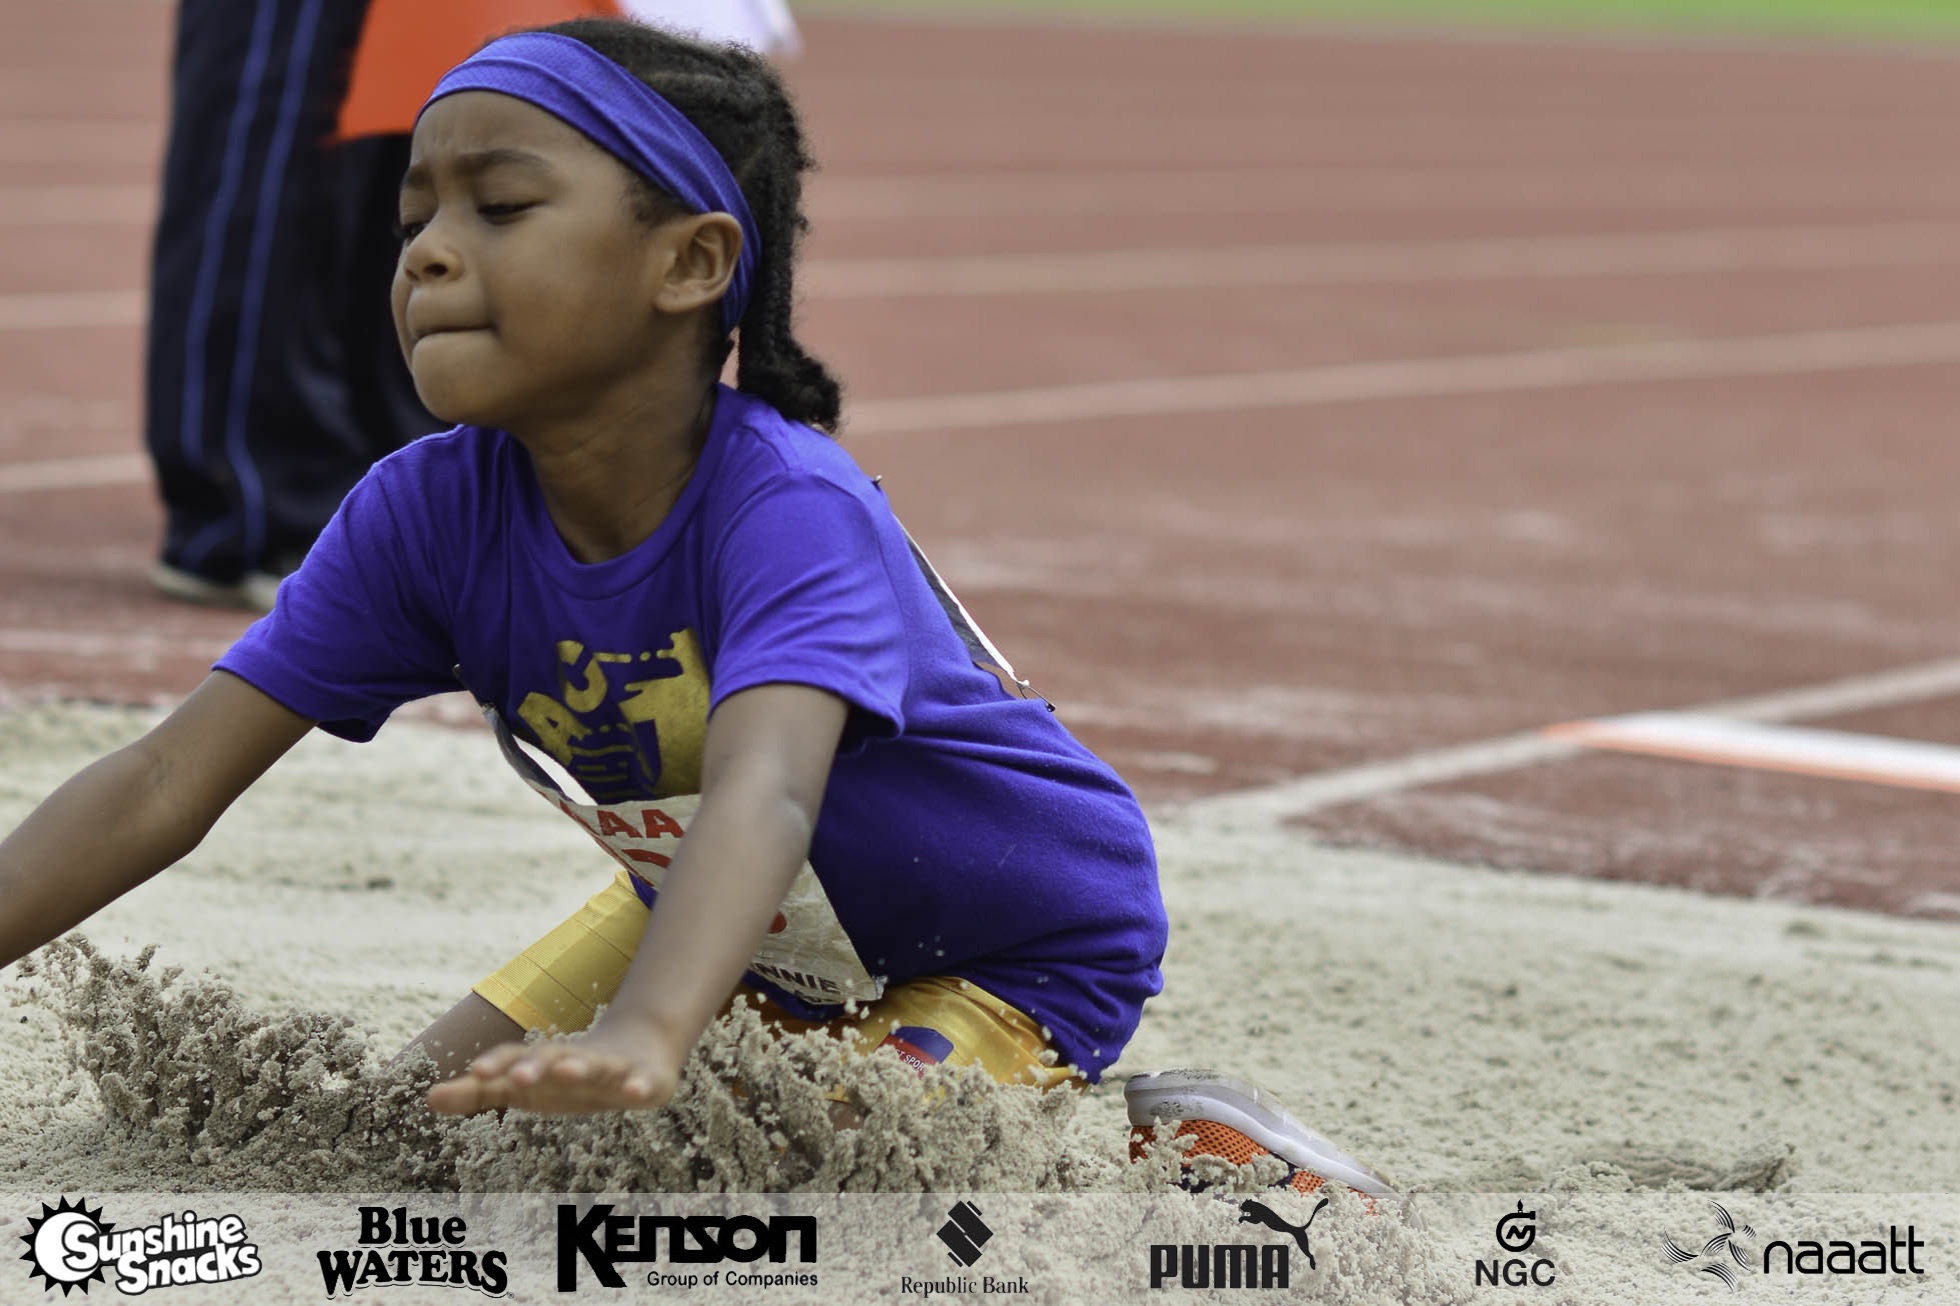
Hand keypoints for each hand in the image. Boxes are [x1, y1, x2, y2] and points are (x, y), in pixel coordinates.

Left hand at [425, 1021, 679, 1115]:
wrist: (640, 1051)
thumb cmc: (568, 1077)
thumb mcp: (524, 1086)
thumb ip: (478, 1093)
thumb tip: (428, 1098)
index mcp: (544, 1064)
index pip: (515, 1058)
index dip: (497, 1065)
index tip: (474, 1072)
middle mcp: (575, 1060)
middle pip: (552, 1057)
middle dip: (535, 1065)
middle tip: (516, 1078)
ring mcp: (612, 1068)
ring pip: (595, 1065)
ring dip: (579, 1066)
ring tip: (566, 1071)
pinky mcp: (645, 1080)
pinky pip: (642, 1084)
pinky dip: (638, 1086)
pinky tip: (633, 1093)